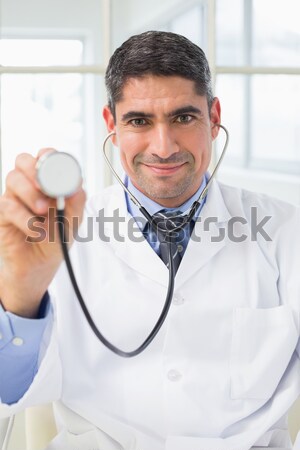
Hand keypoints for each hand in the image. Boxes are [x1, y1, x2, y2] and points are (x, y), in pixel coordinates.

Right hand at [0, 149, 85, 316]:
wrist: (39, 267)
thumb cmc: (56, 240)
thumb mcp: (73, 222)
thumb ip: (76, 203)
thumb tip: (77, 186)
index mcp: (49, 183)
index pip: (45, 157)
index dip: (49, 157)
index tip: (56, 167)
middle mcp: (30, 186)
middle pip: (23, 160)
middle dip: (34, 169)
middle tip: (46, 187)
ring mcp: (15, 198)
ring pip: (13, 179)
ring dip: (31, 194)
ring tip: (44, 212)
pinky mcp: (3, 214)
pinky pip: (8, 205)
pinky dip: (25, 218)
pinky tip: (35, 230)